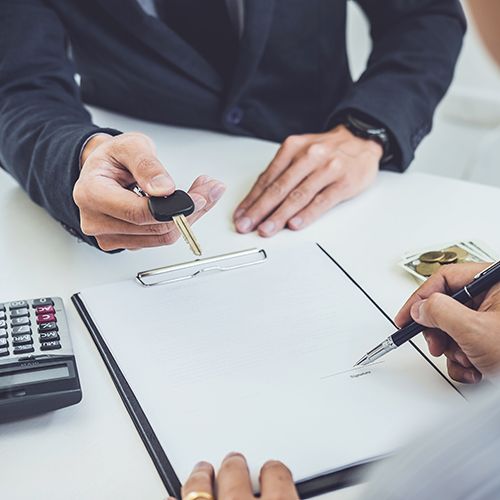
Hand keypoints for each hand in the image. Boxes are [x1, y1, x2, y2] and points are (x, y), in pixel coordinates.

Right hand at [73, 132, 224, 250]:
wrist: (102, 170)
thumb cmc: (112, 158)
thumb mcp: (130, 146)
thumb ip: (147, 165)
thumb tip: (164, 189)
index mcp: (91, 194)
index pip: (137, 213)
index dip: (171, 208)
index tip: (197, 197)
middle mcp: (96, 221)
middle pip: (154, 229)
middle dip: (188, 211)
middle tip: (208, 190)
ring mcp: (110, 236)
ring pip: (161, 238)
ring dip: (187, 218)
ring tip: (199, 194)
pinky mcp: (125, 243)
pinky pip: (158, 240)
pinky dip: (177, 224)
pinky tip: (183, 206)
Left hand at [175, 453, 297, 499]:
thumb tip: (293, 496)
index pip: (278, 478)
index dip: (274, 472)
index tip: (272, 470)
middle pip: (235, 474)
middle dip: (234, 465)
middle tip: (234, 460)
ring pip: (200, 486)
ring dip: (201, 476)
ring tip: (201, 470)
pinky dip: (174, 499)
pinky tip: (172, 496)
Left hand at [233, 126, 381, 236]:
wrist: (362, 140)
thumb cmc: (327, 151)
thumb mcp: (301, 152)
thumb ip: (281, 172)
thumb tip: (257, 199)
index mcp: (293, 148)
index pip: (267, 178)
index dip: (251, 199)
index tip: (240, 215)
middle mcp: (309, 156)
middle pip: (279, 188)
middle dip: (259, 210)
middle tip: (246, 225)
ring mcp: (327, 169)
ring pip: (298, 196)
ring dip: (279, 216)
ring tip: (266, 229)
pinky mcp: (344, 182)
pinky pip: (322, 201)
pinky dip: (307, 214)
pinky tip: (294, 224)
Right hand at [395, 263, 499, 383]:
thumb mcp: (475, 330)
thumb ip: (440, 312)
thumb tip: (421, 308)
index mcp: (496, 283)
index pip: (446, 278)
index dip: (420, 298)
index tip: (406, 316)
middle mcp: (497, 299)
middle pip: (448, 305)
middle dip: (440, 331)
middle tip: (437, 344)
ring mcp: (496, 321)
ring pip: (455, 328)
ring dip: (454, 350)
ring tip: (467, 361)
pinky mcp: (495, 341)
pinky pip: (467, 344)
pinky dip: (465, 361)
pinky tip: (475, 370)